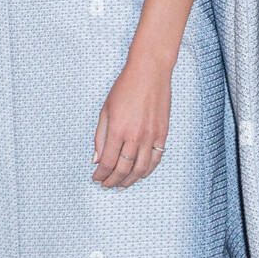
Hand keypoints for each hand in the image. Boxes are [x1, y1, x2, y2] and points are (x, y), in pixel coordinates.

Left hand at [92, 53, 170, 188]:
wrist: (149, 72)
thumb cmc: (125, 87)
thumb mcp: (106, 109)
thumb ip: (100, 136)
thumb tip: (96, 160)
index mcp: (117, 129)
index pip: (108, 162)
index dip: (101, 174)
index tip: (96, 178)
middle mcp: (134, 135)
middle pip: (123, 169)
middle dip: (113, 181)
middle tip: (106, 185)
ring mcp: (150, 136)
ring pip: (141, 169)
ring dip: (130, 180)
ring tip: (121, 184)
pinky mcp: (163, 134)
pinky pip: (156, 159)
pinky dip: (147, 171)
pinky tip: (139, 174)